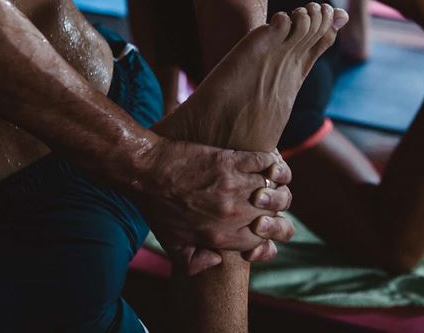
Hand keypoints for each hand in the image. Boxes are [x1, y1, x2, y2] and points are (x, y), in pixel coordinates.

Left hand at [127, 139, 294, 274]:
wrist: (146, 172)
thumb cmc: (157, 208)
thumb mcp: (172, 245)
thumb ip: (194, 262)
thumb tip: (218, 260)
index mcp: (222, 236)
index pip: (263, 242)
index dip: (269, 237)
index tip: (262, 227)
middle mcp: (235, 214)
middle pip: (276, 217)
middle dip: (277, 211)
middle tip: (265, 202)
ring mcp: (236, 186)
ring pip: (277, 190)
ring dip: (277, 186)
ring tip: (270, 181)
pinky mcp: (233, 161)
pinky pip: (267, 163)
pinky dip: (273, 162)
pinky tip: (269, 162)